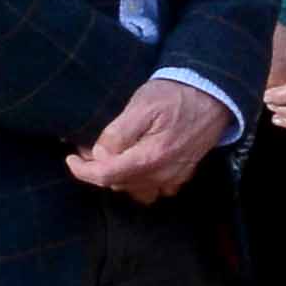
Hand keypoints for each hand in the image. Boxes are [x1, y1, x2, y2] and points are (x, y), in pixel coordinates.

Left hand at [67, 77, 223, 201]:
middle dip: (100, 169)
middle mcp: (162, 174)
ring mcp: (175, 177)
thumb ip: (118, 133)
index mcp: (150, 157)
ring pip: (136, 190)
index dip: (82, 170)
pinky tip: (137, 163)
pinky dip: (141, 181)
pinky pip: (156, 189)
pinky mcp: (184, 174)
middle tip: (90, 148)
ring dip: (119, 177)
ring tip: (112, 157)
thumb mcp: (141, 105)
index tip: (71, 158)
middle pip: (118, 184)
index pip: (106, 176)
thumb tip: (98, 155)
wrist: (214, 94)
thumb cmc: (175, 95)